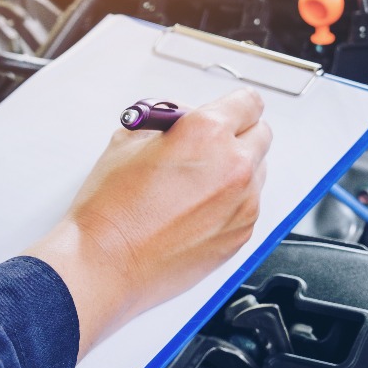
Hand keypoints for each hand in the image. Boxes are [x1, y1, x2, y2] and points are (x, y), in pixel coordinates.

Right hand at [28, 88, 270, 357]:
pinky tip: (198, 209)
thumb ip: (168, 121)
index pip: (248, 102)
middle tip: (209, 146)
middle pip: (261, 134)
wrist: (106, 265)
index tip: (231, 111)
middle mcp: (234, 165)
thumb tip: (183, 118)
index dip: (235, 105)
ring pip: (258, 170)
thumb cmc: (111, 211)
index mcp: (207, 133)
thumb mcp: (128, 141)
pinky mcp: (242, 233)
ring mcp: (244, 202)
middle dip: (238, 134)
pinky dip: (233, 201)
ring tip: (198, 183)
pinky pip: (250, 204)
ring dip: (238, 169)